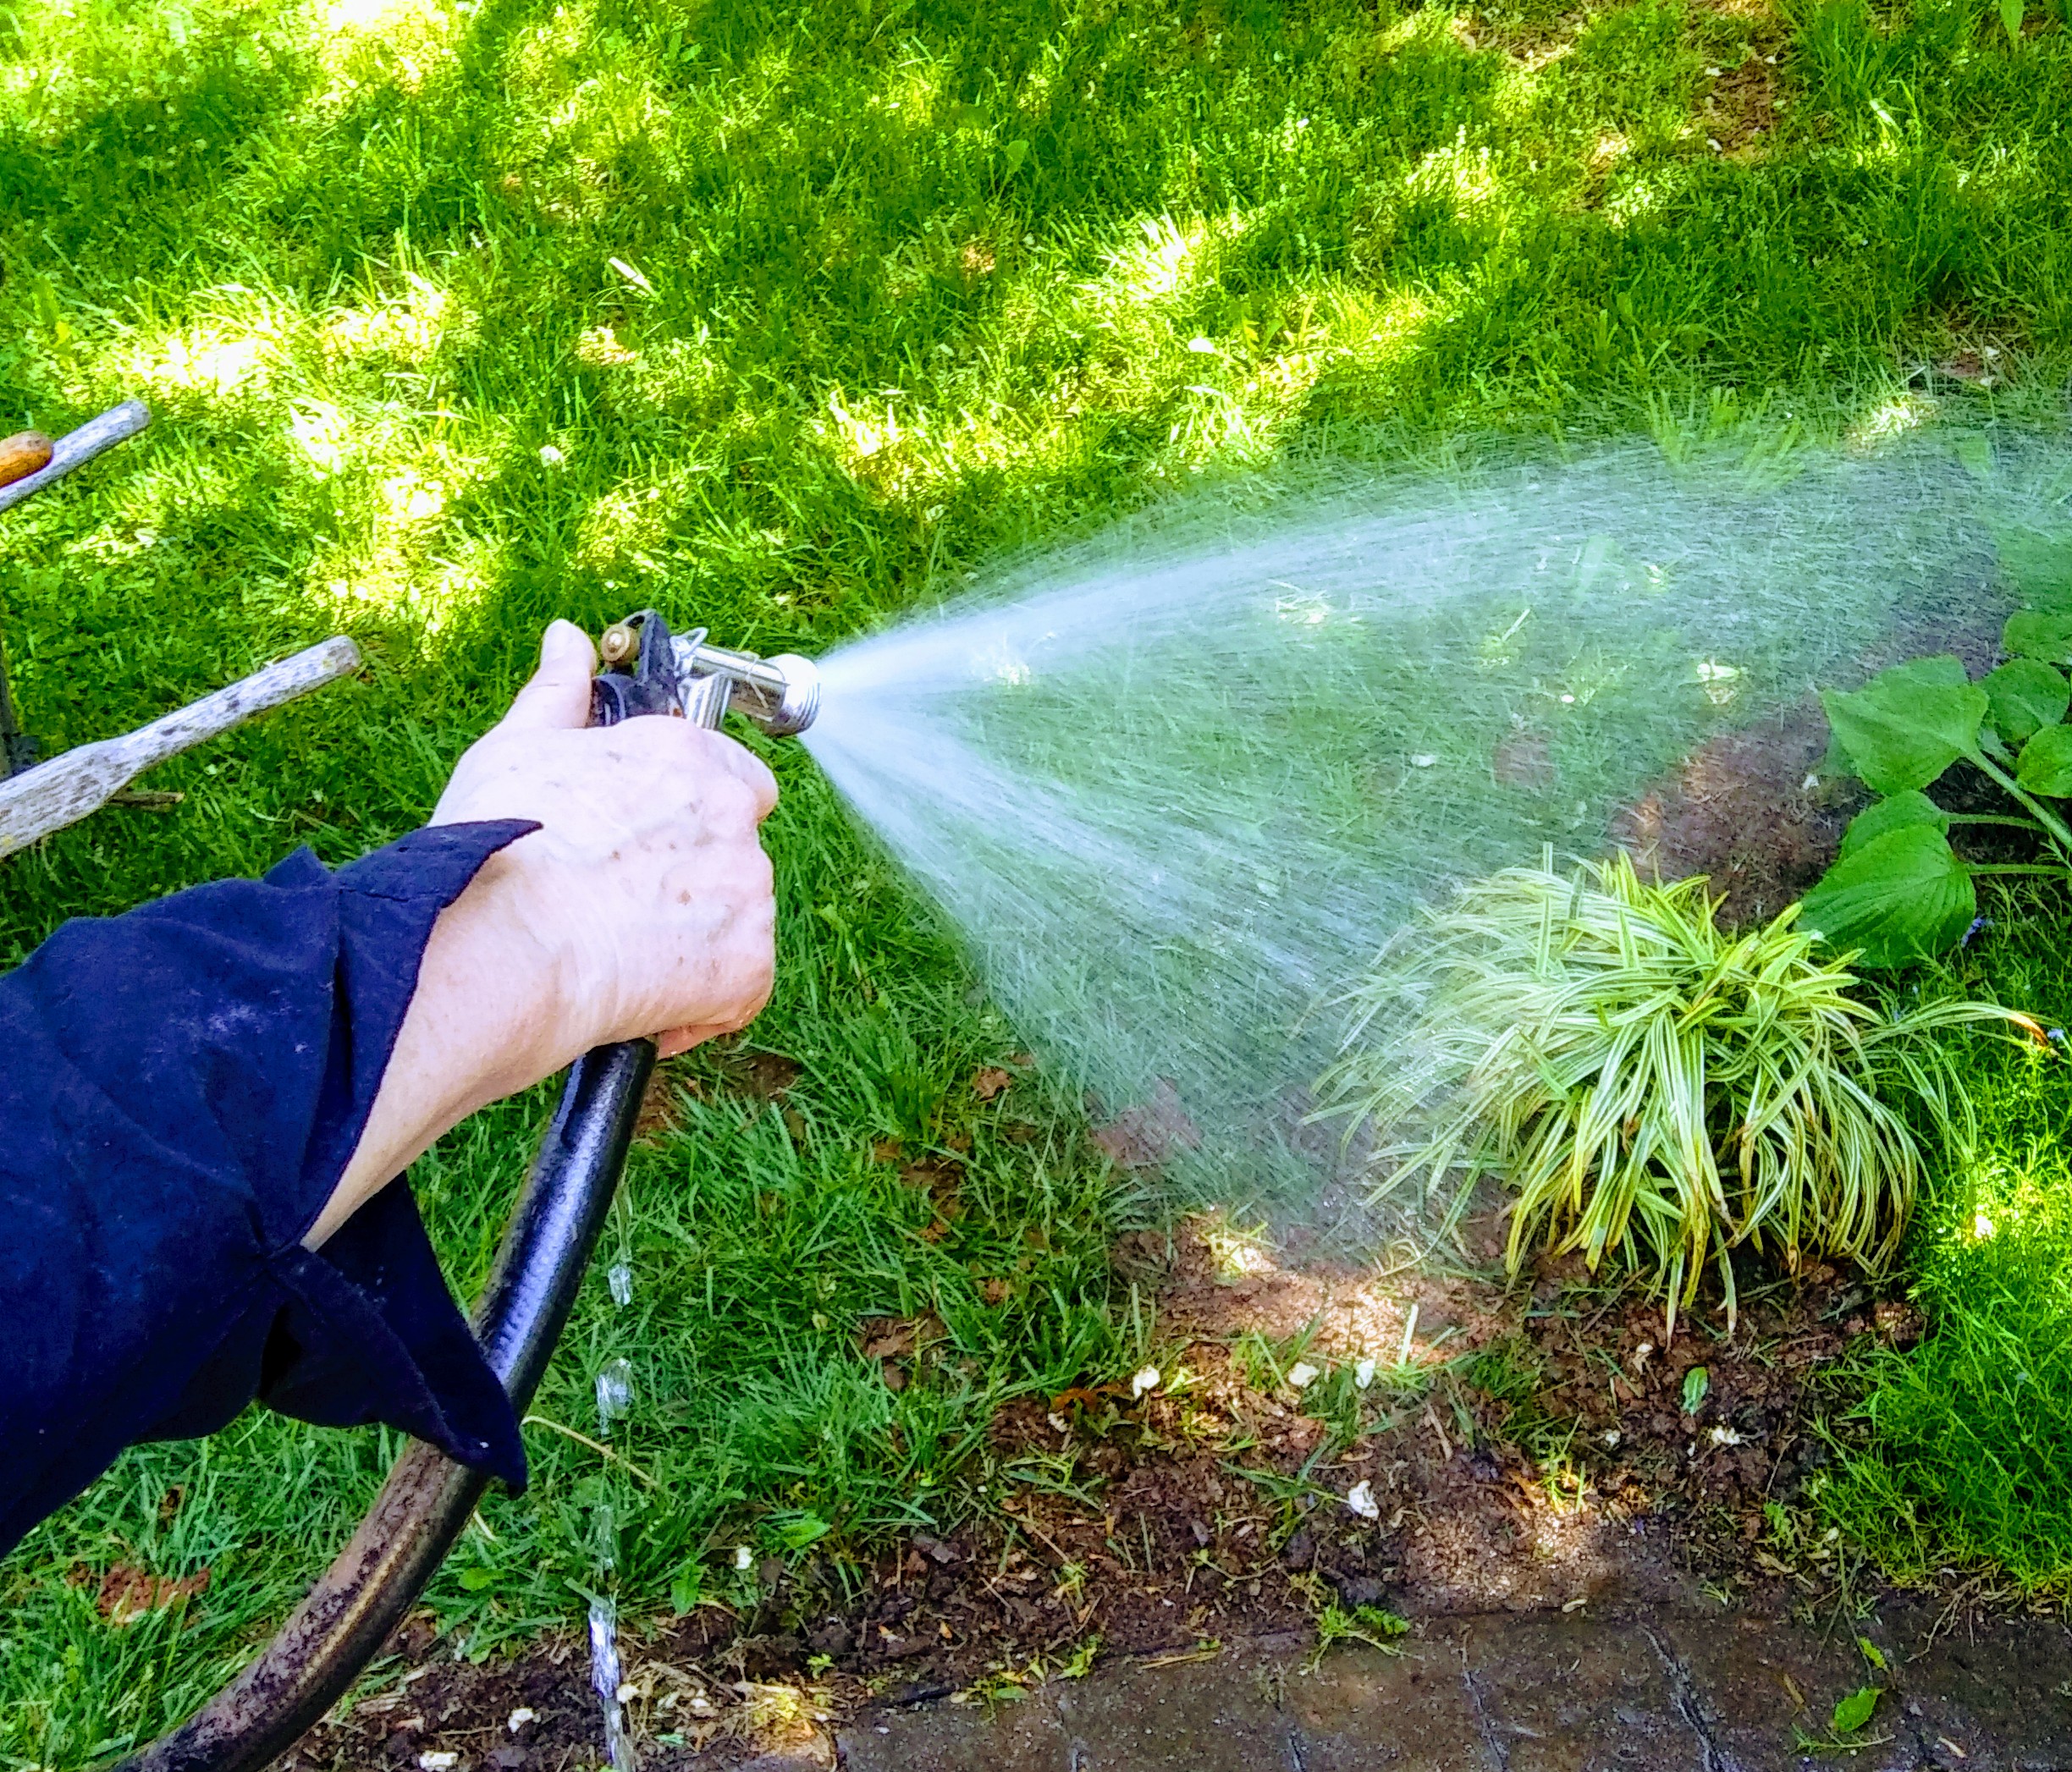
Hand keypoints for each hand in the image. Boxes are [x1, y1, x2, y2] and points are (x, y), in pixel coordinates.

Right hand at [306, 621, 778, 1246]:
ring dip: (693, 939)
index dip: (688, 815)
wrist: (498, 949)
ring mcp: (748, 893)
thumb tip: (566, 639)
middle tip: (618, 903)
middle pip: (736, 849)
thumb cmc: (494, 849)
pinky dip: (695, 1004)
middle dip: (694, 877)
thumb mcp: (517, 749)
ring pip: (738, 918)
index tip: (644, 843)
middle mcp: (731, 814)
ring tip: (612, 951)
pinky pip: (736, 990)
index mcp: (684, 755)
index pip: (728, 777)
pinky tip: (634, 1000)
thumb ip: (558, 691)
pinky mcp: (749, 968)